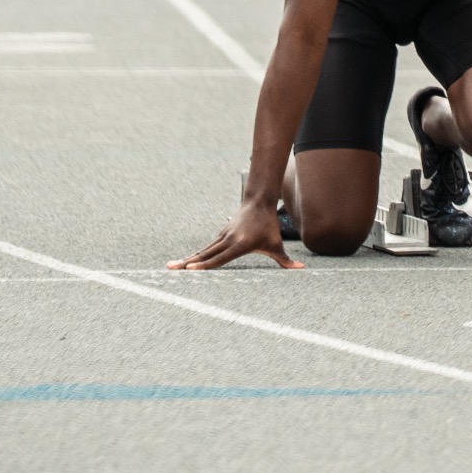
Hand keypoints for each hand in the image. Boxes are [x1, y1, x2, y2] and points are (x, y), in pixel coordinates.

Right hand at [167, 200, 305, 270]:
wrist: (259, 202)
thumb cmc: (269, 226)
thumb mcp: (277, 245)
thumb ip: (286, 260)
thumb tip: (301, 270)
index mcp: (240, 245)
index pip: (220, 258)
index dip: (205, 266)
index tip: (191, 270)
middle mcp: (227, 240)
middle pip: (204, 254)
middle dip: (187, 263)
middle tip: (170, 269)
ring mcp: (222, 236)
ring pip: (202, 251)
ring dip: (187, 260)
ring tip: (170, 267)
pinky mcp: (220, 235)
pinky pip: (206, 247)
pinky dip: (195, 256)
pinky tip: (185, 263)